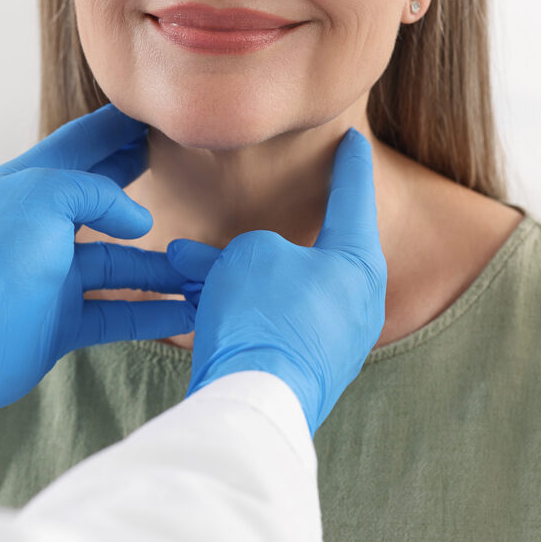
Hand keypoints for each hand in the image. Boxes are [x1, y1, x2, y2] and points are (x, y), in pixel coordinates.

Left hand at [0, 104, 195, 458]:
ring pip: (118, 266)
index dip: (115, 129)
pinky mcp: (59, 322)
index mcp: (26, 187)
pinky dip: (154, 313)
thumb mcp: (44, 197)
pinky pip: (118, 313)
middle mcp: (39, 230)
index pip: (79, 146)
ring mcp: (50, 277)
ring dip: (162, 267)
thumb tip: (140, 223)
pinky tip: (191, 310)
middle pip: (101, 202)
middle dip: (139, 184)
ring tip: (206, 263)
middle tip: (182, 164)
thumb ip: (97, 193)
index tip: (151, 113)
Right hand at [166, 127, 386, 436]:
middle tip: (239, 215)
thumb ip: (251, 246)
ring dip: (232, 275)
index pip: (354, 197)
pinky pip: (268, 322)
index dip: (349, 164)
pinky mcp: (302, 369)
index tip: (355, 141)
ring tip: (182, 264)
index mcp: (358, 264)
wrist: (253, 400)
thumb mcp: (252, 254)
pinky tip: (193, 300)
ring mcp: (331, 341)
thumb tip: (227, 265)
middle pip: (306, 252)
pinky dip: (236, 307)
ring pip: (277, 289)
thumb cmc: (263, 315)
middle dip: (257, 238)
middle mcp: (355, 303)